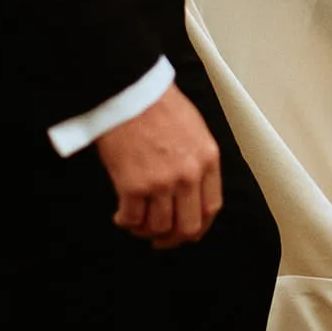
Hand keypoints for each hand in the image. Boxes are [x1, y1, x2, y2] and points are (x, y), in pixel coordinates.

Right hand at [96, 83, 222, 250]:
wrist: (129, 91)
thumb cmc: (158, 104)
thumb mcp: (194, 129)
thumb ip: (197, 160)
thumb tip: (191, 190)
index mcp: (207, 159)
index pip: (211, 208)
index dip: (198, 226)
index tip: (187, 232)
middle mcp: (188, 175)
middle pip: (187, 226)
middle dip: (172, 238)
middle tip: (160, 239)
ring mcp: (161, 183)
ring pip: (157, 227)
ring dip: (145, 230)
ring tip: (136, 221)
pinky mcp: (132, 186)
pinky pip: (131, 219)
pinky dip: (125, 222)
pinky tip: (120, 215)